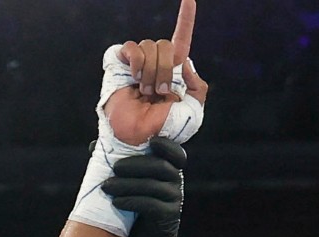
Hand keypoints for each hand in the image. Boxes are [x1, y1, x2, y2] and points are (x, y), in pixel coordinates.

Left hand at [102, 136, 186, 236]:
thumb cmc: (133, 213)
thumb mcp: (128, 187)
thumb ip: (117, 166)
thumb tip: (93, 145)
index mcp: (168, 171)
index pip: (175, 153)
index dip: (166, 145)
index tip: (150, 142)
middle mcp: (175, 183)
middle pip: (159, 166)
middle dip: (135, 164)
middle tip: (114, 168)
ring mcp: (174, 200)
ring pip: (152, 186)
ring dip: (127, 184)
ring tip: (106, 187)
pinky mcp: (168, 217)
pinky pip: (151, 205)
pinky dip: (131, 201)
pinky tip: (116, 202)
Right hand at [105, 0, 206, 145]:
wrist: (140, 137)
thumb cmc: (165, 128)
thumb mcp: (194, 110)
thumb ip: (197, 85)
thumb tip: (184, 62)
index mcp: (174, 70)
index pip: (182, 38)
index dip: (185, 18)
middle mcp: (156, 62)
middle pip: (165, 44)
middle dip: (165, 69)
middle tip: (159, 92)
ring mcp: (137, 62)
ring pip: (149, 46)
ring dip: (150, 72)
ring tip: (144, 92)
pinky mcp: (121, 64)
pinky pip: (132, 47)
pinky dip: (136, 62)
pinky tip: (135, 79)